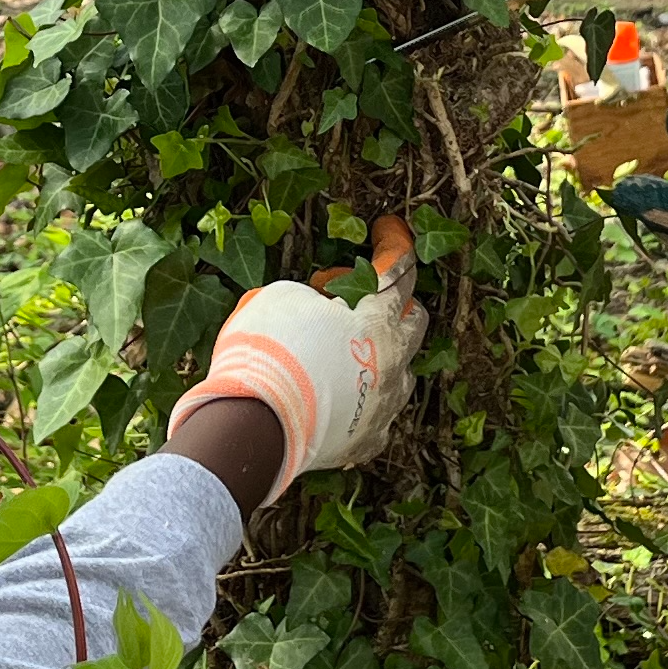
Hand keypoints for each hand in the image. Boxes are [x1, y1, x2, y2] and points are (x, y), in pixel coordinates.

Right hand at [173, 216, 425, 501]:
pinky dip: (363, 402)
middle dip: (393, 303)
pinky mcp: (367, 440)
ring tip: (346, 352)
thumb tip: (316, 309)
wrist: (253, 424)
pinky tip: (340, 398)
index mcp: (377, 320)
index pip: (397, 270)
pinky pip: (377, 416)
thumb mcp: (281, 298)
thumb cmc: (266, 352)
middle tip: (356, 300)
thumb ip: (312, 297)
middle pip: (414, 321)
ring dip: (382, 355)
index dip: (393, 244)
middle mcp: (393, 362)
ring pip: (402, 372)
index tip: (389, 228)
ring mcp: (384, 406)